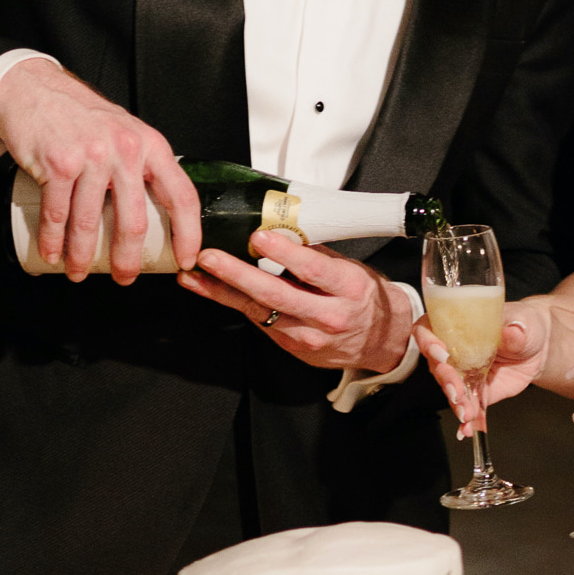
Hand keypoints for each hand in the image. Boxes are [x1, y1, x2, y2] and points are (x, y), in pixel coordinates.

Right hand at [0, 55, 199, 282]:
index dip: (188, 234)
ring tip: (79, 273)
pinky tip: (53, 254)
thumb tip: (155, 212)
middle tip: (124, 278)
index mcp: (151, 146)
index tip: (184, 260)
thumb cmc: (80, 116)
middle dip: (128, 260)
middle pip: (134, 222)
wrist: (32, 87)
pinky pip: (57, 214)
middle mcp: (125, 150)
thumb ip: (140, 164)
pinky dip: (52, 240)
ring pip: (90, 224)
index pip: (182, 197)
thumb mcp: (124, 132)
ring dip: (82, 257)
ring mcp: (92, 156)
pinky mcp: (58, 162)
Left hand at [181, 236, 414, 373]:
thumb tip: (279, 228)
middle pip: (277, 295)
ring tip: (192, 275)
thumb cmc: (362, 298)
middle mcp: (328, 316)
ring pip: (259, 311)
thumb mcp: (351, 269)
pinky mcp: (292, 346)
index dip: (285, 254)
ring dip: (221, 292)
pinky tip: (208, 289)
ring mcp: (308, 336)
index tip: (258, 237)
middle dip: (238, 275)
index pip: (314, 270)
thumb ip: (316, 254)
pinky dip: (231, 303)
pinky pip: (257, 321)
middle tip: (209, 257)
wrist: (380, 341)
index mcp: (348, 289)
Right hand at [420, 303, 552, 428]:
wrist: (537, 348)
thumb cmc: (525, 324)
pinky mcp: (476, 392)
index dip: (427, 341)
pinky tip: (468, 429)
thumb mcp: (524, 321)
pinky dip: (467, 421)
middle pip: (436, 365)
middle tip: (456, 390)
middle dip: (445, 380)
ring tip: (466, 413)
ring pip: (450, 389)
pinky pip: (468, 407)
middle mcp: (453, 350)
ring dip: (456, 402)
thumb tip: (513, 331)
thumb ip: (516, 328)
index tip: (440, 352)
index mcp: (456, 325)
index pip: (427, 329)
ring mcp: (463, 373)